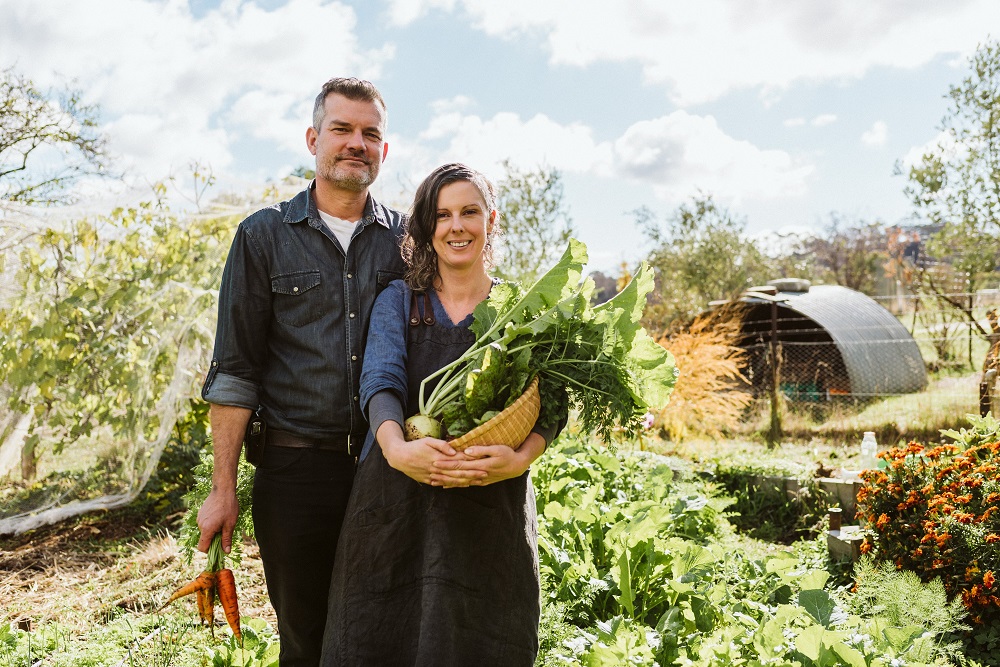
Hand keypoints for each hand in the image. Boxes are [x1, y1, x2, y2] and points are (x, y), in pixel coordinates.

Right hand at [196, 487, 238, 553]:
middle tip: (225, 532)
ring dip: (213, 531)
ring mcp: (199, 518)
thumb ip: (226, 539)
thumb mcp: (230, 525)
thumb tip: (226, 552)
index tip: (218, 548)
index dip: (209, 551)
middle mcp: (200, 525)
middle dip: (214, 539)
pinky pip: (205, 523)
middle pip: (204, 539)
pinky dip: (211, 524)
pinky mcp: (200, 513)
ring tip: (223, 522)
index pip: (202, 547)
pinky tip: (219, 516)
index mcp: (206, 529)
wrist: (223, 490)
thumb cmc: (228, 507)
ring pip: (205, 531)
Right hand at [383, 437, 487, 486]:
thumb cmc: (414, 446)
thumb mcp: (427, 440)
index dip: (470, 463)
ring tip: (478, 482)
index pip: (457, 461)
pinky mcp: (429, 480)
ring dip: (466, 481)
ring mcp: (433, 476)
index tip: (482, 462)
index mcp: (438, 458)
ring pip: (452, 480)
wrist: (399, 457)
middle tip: (485, 474)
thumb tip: (454, 450)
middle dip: (472, 474)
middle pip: (457, 473)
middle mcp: (437, 469)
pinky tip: (463, 485)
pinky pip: (444, 484)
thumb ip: (441, 445)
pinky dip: (454, 485)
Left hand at [431, 433, 545, 485]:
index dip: (447, 464)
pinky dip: (456, 485)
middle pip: (457, 474)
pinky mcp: (481, 481)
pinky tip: (447, 486)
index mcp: (480, 464)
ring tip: (434, 481)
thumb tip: (466, 451)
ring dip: (446, 482)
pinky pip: (465, 485)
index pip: (459, 464)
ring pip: (460, 482)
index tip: (435, 462)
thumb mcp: (496, 449)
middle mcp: (478, 474)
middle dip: (442, 474)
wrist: (517, 466)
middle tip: (429, 472)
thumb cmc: (508, 454)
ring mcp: (479, 479)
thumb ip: (481, 450)